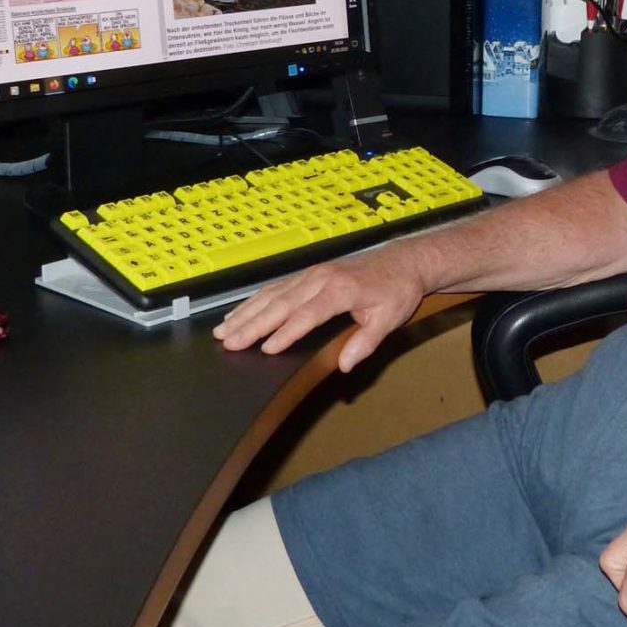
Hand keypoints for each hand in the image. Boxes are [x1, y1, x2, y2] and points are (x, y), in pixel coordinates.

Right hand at [212, 246, 425, 366]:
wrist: (404, 261)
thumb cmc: (397, 291)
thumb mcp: (389, 319)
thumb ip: (365, 343)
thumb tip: (343, 365)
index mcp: (340, 290)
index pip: (307, 315)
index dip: (286, 333)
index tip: (266, 349)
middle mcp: (321, 279)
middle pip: (281, 304)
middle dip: (253, 324)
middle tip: (229, 343)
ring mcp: (313, 274)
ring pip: (273, 294)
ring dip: (246, 313)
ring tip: (223, 331)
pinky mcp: (309, 274)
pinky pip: (277, 287)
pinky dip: (255, 301)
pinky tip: (240, 312)